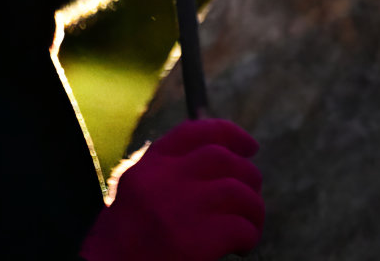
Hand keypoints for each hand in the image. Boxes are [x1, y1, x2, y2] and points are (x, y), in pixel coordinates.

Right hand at [80, 118, 264, 260]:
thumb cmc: (125, 244)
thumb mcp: (139, 195)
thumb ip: (171, 174)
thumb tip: (224, 160)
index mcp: (149, 167)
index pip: (195, 132)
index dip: (230, 134)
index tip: (250, 146)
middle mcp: (163, 180)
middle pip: (223, 159)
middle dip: (248, 176)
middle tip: (250, 200)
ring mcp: (179, 208)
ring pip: (239, 192)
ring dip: (254, 210)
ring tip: (250, 227)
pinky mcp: (194, 242)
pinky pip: (240, 228)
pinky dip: (249, 236)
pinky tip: (240, 248)